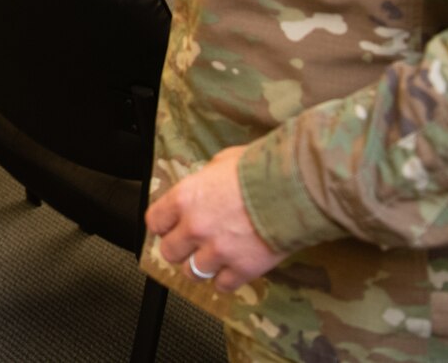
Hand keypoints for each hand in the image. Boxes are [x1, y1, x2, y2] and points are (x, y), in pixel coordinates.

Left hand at [143, 145, 285, 293]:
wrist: (292, 189)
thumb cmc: (259, 169)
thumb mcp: (222, 161)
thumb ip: (206, 177)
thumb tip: (206, 182)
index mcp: (185, 198)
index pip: (155, 221)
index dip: (163, 226)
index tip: (170, 227)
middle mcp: (195, 227)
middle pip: (169, 252)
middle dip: (179, 249)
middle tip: (191, 245)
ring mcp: (217, 251)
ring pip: (192, 273)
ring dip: (200, 267)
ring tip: (212, 259)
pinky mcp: (241, 269)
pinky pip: (222, 285)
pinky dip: (226, 280)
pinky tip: (232, 269)